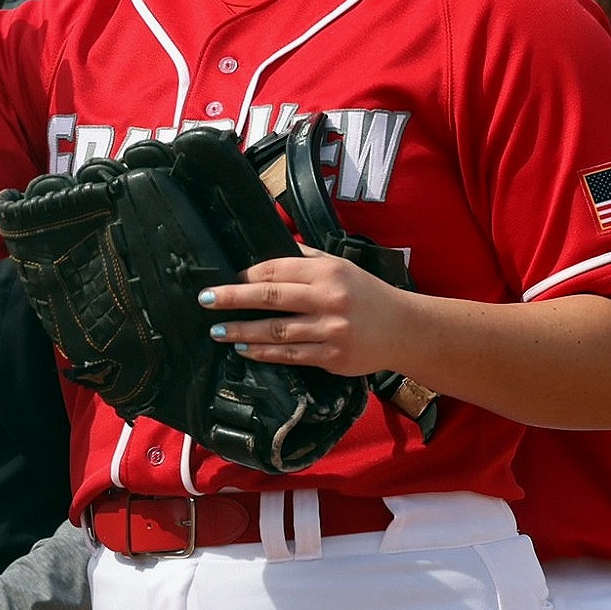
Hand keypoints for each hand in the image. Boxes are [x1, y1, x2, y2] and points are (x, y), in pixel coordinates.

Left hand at [201, 247, 412, 377]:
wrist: (404, 329)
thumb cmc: (367, 294)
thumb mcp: (341, 266)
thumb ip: (305, 258)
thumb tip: (266, 252)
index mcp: (328, 272)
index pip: (277, 270)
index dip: (247, 276)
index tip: (226, 279)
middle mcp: (328, 299)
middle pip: (270, 297)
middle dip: (232, 298)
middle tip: (205, 300)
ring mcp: (330, 330)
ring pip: (275, 331)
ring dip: (242, 331)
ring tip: (218, 330)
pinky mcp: (332, 357)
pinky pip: (289, 355)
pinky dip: (263, 353)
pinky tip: (244, 349)